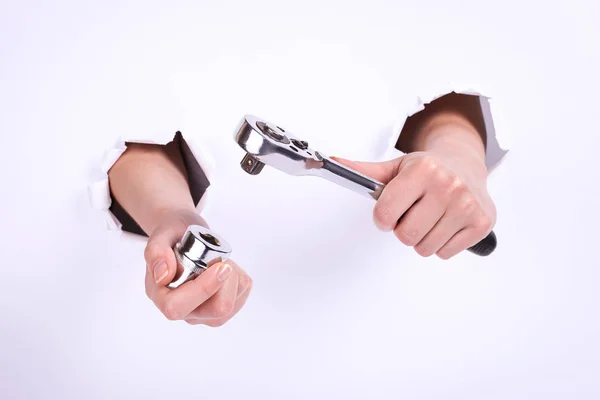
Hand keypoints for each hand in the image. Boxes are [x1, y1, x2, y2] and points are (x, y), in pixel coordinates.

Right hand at [143, 210, 251, 325]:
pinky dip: (240, 279)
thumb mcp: (162, 233)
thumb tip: (162, 275)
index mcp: (161, 296)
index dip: (202, 289)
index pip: (178, 307)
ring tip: (219, 261)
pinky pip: (242, 297)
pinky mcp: (221, 310)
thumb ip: (156, 251)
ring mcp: (202, 314)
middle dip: (226, 281)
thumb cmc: (172, 234)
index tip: (219, 266)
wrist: (184, 234)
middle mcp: (182, 310)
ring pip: (232, 305)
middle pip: (216, 310)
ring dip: (234, 278)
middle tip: (221, 259)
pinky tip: (226, 269)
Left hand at [333, 150, 495, 258]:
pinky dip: (440, 244)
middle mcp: (448, 186)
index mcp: (423, 170)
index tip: (389, 213)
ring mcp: (467, 206)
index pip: (386, 214)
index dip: (383, 219)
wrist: (465, 163)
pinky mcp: (482, 223)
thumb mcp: (395, 167)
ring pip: (424, 248)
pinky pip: (445, 253)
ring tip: (429, 217)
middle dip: (402, 229)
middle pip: (405, 235)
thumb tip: (331, 162)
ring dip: (421, 238)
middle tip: (412, 214)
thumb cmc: (426, 169)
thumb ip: (364, 173)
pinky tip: (445, 223)